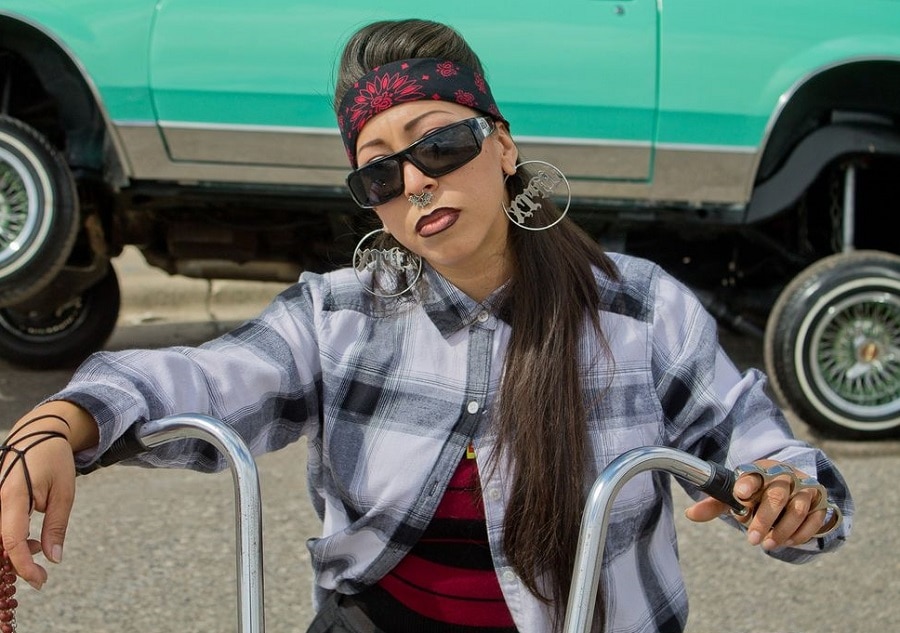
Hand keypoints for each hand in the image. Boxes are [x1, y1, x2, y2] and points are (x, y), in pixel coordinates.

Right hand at [0, 402, 97, 588]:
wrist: (38, 435)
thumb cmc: (54, 461)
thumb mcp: (64, 492)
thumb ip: (56, 526)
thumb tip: (53, 558)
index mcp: (14, 497)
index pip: (12, 541)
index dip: (24, 565)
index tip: (41, 580)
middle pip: (0, 545)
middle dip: (19, 562)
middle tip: (42, 570)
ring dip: (17, 552)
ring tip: (43, 544)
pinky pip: (0, 530)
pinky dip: (13, 540)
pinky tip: (33, 540)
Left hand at [685, 459, 831, 550]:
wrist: (790, 485)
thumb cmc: (757, 492)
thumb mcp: (736, 496)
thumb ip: (715, 504)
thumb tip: (690, 514)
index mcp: (761, 469)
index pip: (753, 474)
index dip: (747, 484)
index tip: (739, 496)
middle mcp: (785, 475)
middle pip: (776, 495)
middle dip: (764, 519)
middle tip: (752, 539)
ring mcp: (804, 487)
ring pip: (797, 508)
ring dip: (783, 530)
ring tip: (768, 544)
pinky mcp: (820, 501)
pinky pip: (814, 518)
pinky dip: (802, 533)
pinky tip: (789, 541)